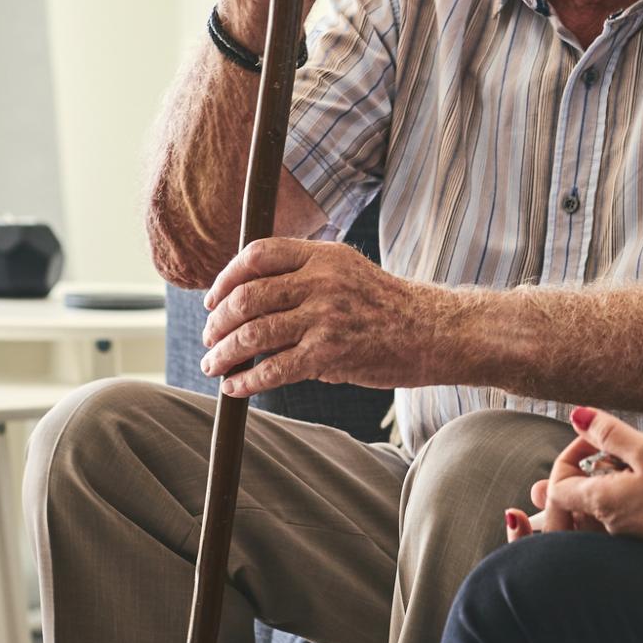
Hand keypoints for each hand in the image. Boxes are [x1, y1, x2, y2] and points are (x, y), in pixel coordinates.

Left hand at [200, 238, 451, 397]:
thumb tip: (252, 297)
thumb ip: (305, 275)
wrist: (432, 332)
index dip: (225, 278)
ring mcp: (325, 317)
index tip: (212, 300)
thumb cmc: (388, 306)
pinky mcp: (330, 354)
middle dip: (218, 321)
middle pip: (247, 296)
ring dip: (224, 352)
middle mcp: (322, 281)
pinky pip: (273, 369)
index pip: (257, 255)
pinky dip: (246, 380)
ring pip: (253, 334)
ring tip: (213, 364)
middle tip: (210, 337)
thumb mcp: (348, 271)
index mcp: (324, 255)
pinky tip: (235, 388)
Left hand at [505, 407, 642, 550]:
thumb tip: (577, 416)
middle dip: (586, 466)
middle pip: (575, 497)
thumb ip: (610, 433)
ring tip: (634, 461)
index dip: (570, 455)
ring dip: (608, 479)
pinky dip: (624, 494)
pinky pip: (620, 515)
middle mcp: (608, 526)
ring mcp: (627, 536)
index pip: (557, 485)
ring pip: (598, 505)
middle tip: (611, 448)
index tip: (597, 439)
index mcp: (602, 503)